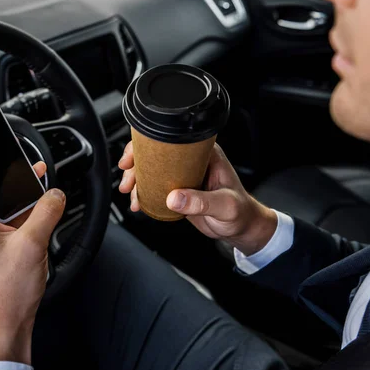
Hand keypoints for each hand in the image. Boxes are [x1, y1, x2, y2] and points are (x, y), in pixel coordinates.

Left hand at [0, 150, 65, 366]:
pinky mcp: (2, 249)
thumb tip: (56, 194)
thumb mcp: (31, 245)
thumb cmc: (5, 294)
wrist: (5, 324)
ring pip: (0, 205)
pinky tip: (41, 205)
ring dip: (16, 191)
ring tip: (33, 176)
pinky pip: (12, 221)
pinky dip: (25, 210)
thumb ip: (46, 213)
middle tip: (10, 156)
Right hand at [118, 142, 276, 255]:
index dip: (148, 145)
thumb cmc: (241, 212)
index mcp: (204, 155)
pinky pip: (155, 187)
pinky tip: (138, 203)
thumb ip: (200, 202)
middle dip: (135, 164)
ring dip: (136, 180)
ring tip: (130, 194)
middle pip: (155, 154)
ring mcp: (183, 176)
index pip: (172, 141)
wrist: (242, 228)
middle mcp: (191, 162)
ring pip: (152, 171)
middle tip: (127, 180)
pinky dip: (143, 194)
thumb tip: (173, 198)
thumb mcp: (223, 206)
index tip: (134, 157)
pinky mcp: (178, 191)